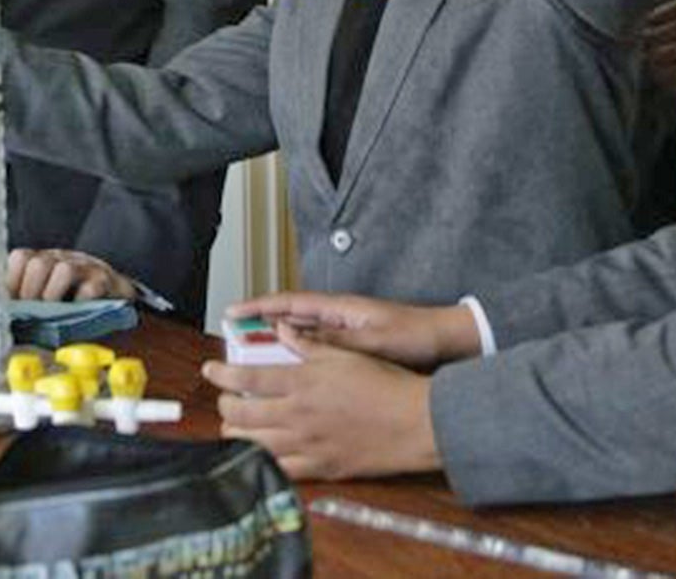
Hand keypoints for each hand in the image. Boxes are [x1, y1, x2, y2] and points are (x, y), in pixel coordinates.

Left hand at [6, 247, 136, 301]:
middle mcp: (62, 260)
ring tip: (54, 313)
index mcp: (43, 262)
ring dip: (54, 296)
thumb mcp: (41, 296)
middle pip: (38, 263)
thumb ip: (15, 293)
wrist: (116, 303)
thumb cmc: (73, 302)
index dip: (11, 281)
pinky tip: (78, 312)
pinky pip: (91, 286)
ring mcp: (85, 268)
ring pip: (63, 269)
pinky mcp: (106, 282)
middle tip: (33, 310)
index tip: (11, 302)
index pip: (19, 257)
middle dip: (30, 292)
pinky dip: (81, 301)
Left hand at [205, 332, 439, 479]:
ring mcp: (308, 444)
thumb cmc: (384, 384)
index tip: (209, 370)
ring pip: (255, 444)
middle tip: (225, 401)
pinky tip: (258, 456)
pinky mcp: (321, 468)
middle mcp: (298, 415)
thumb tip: (282, 329)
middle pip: (242, 414)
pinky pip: (281, 471)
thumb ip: (308, 344)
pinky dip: (263, 463)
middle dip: (225, 407)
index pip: (247, 378)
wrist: (414, 423)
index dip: (221, 375)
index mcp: (302, 382)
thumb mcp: (344, 355)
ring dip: (238, 435)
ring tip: (234, 427)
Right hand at [230, 291, 481, 369]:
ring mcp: (342, 332)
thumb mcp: (373, 341)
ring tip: (248, 358)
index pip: (290, 303)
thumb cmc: (414, 336)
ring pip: (298, 335)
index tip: (233, 311)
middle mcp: (336, 317)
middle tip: (231, 336)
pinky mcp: (350, 349)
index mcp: (339, 308)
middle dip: (258, 323)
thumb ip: (334, 340)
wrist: (444, 343)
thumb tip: (292, 334)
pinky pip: (313, 350)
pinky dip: (295, 356)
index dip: (259, 306)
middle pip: (288, 317)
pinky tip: (285, 372)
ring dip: (274, 341)